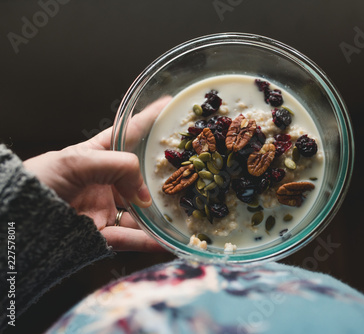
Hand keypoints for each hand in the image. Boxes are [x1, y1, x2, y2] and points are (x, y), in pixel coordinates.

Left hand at [23, 96, 170, 251]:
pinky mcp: (102, 232)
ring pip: (141, 210)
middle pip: (142, 175)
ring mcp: (106, 206)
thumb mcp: (77, 163)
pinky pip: (130, 238)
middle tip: (190, 167)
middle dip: (164, 172)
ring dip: (161, 213)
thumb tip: (145, 193)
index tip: (171, 103)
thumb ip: (117, 167)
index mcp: (98, 154)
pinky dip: (148, 241)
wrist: (17, 218)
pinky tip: (166, 241)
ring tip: (184, 212)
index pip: (130, 131)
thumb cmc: (40, 180)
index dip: (150, 117)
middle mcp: (107, 179)